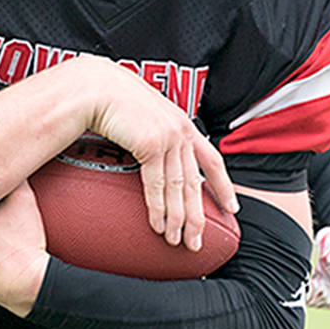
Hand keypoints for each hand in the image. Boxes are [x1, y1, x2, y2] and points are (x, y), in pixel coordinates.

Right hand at [83, 58, 237, 254]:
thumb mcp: (145, 117)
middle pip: (196, 183)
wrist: (96, 86)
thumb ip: (156, 133)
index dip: (224, 186)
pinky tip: (158, 226)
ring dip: (178, 219)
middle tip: (196, 243)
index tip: (232, 208)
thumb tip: (154, 155)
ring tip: (176, 241)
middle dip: (198, 216)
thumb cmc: (114, 100)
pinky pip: (157, 185)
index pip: (212, 160)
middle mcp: (182, 131)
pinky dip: (158, 209)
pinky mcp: (151, 144)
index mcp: (183, 124)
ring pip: (178, 188)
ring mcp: (169, 137)